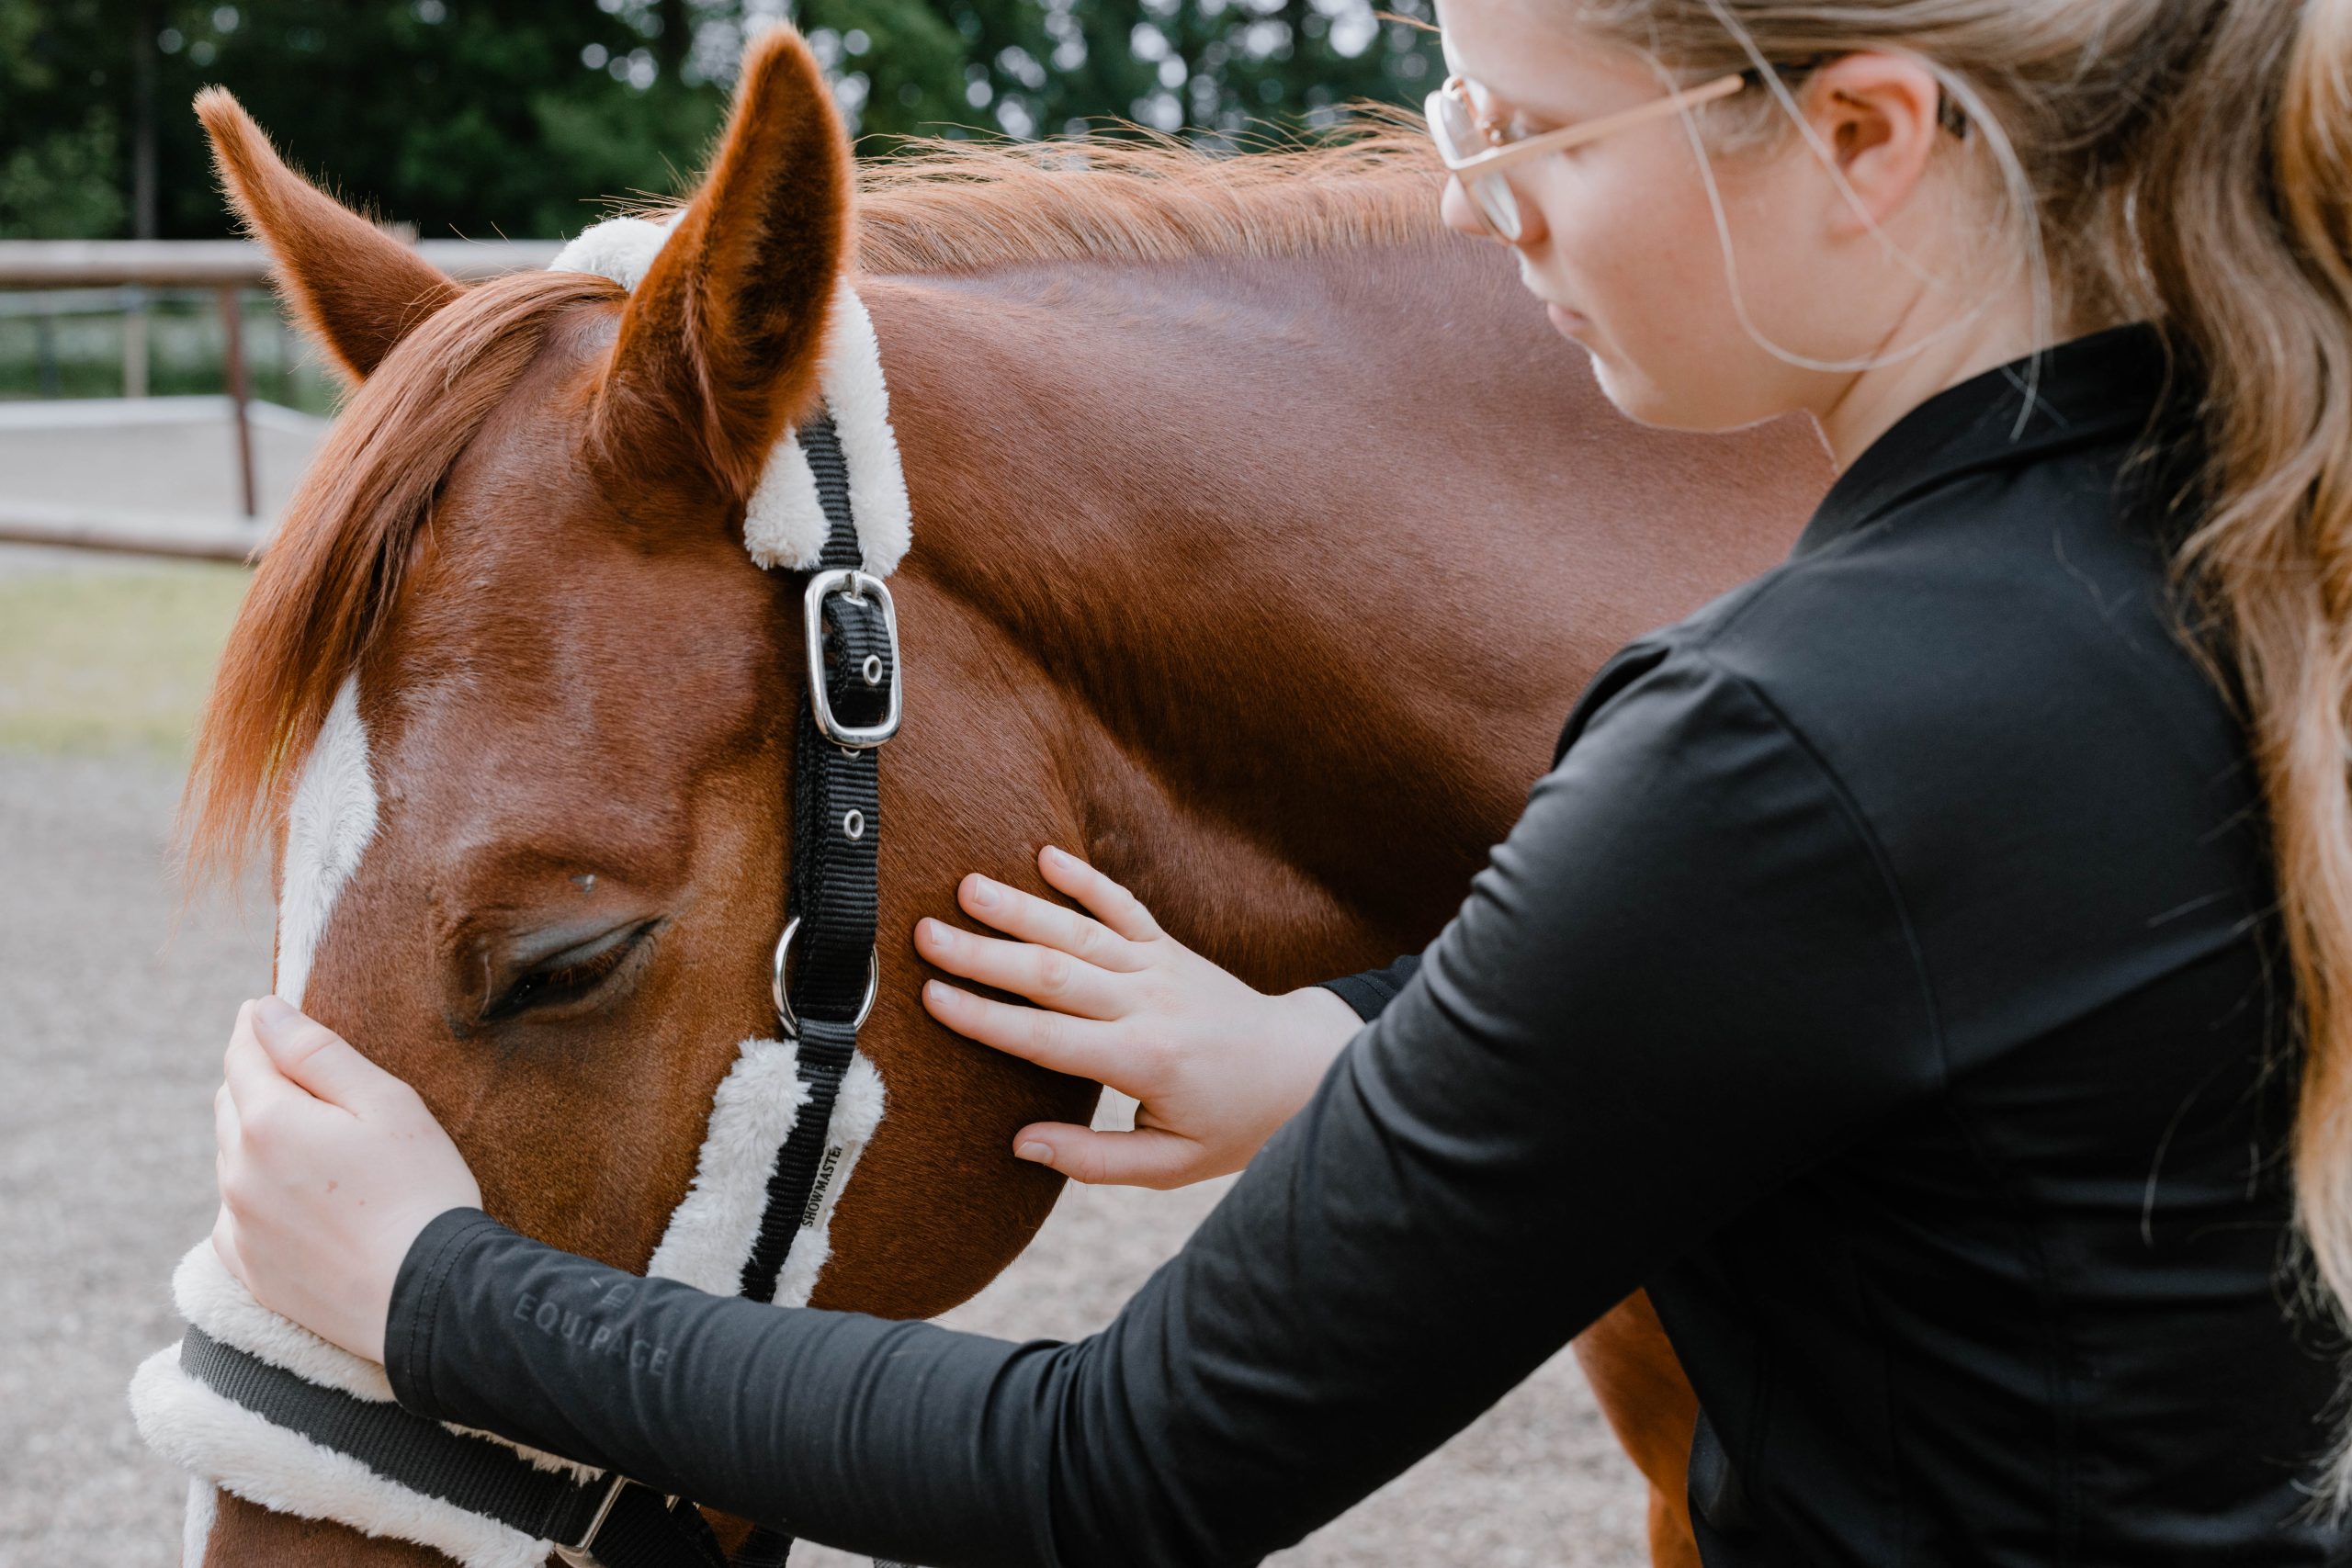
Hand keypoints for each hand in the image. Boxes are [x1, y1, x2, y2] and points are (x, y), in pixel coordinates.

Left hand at [212, 995, 481, 1363]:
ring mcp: (237, 1224)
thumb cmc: (419, 1190)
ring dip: (259, 1138)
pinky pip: (237, 1213)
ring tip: (317, 1145)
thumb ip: (316, 1052)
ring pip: (233, 1158)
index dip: (258, 1027)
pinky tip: (305, 1201)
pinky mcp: (247, 1268)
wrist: (426, 1297)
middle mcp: (236, 1171)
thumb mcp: (384, 1103)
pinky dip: (259, 1193)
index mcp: (268, 1121)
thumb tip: (263, 1011)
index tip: (270, 1012)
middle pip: (231, 1103)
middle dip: (260, 1081)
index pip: (244, 1054)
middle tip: (308, 1080)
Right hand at [915, 844, 1364, 1187]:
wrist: (1303, 1069)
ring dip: (1022, 908)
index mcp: (1142, 1061)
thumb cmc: (1233, 1125)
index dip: (985, 1017)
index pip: (1047, 1038)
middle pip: (1053, 974)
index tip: (932, 997)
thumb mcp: (1169, 1166)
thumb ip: (1093, 1160)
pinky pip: (1125, 907)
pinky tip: (1046, 855)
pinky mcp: (1172, 949)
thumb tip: (1021, 1145)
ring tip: (966, 887)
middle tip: (925, 933)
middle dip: (985, 953)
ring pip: (1082, 933)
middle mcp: (1149, 1005)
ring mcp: (1162, 969)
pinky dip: (1087, 880)